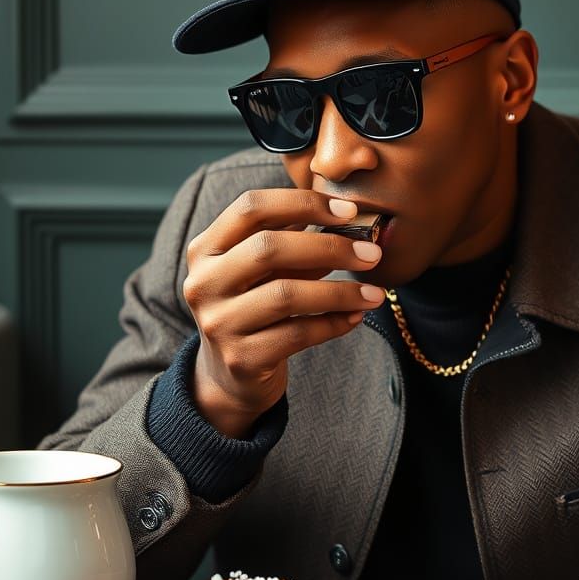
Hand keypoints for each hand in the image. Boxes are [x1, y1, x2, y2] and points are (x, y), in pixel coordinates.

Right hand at [183, 190, 385, 437]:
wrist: (232, 376)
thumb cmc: (257, 307)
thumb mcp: (267, 271)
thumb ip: (295, 242)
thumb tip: (350, 218)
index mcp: (206, 249)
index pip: (251, 208)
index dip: (302, 203)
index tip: (348, 211)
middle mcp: (204, 283)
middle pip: (269, 248)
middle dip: (329, 247)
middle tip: (372, 254)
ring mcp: (219, 323)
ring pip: (286, 295)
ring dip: (340, 291)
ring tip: (374, 293)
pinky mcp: (241, 358)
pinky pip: (298, 334)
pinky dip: (333, 323)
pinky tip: (356, 317)